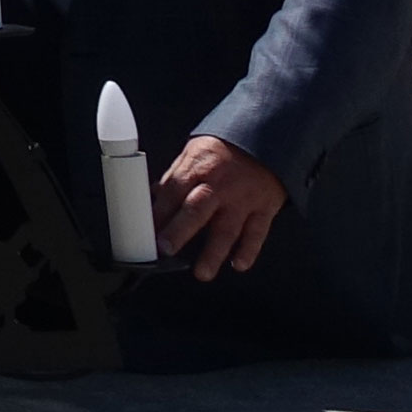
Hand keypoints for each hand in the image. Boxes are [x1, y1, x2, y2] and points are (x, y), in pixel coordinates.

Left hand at [154, 135, 286, 280]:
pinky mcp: (264, 208)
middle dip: (178, 231)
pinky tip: (239, 264)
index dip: (157, 214)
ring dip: (214, 253)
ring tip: (202, 272)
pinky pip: (257, 232)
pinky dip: (249, 250)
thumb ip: (174, 178)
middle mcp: (219, 185)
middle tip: (165, 250)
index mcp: (197, 169)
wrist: (267, 138)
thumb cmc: (225, 149)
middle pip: (196, 210)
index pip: (172, 193)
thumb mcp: (193, 153)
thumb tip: (152, 199)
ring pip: (227, 228)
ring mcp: (242, 199)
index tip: (144, 234)